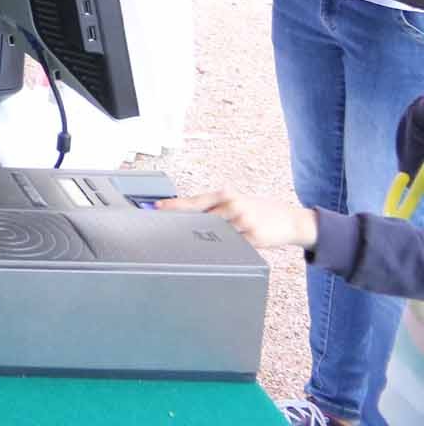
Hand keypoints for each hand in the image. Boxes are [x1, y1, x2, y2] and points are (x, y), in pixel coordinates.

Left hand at [157, 190, 318, 249]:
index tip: (156, 208)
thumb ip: (214, 207)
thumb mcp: (236, 202)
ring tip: (199, 242)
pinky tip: (221, 251)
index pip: (193, 201)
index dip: (173, 206)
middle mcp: (232, 206)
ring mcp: (243, 222)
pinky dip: (224, 249)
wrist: (290, 220)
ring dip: (204, 240)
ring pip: (214, 234)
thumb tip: (186, 214)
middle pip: (199, 218)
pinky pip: (232, 247)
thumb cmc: (259, 210)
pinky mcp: (253, 239)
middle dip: (183, 224)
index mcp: (225, 196)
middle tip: (166, 228)